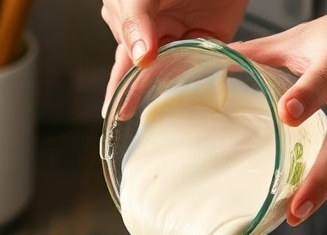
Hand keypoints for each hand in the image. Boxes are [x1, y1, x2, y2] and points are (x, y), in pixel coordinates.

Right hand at [100, 0, 248, 114]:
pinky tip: (201, 85)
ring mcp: (181, 35)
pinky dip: (204, 70)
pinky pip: (205, 58)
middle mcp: (154, 32)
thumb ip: (136, 22)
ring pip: (177, 69)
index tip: (116, 114)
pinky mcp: (210, 35)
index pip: (123, 64)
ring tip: (172, 111)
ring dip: (176, 85)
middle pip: (150, 72)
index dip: (120, 90)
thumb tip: (140, 59)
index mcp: (129, 22)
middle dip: (147, 93)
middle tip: (141, 120)